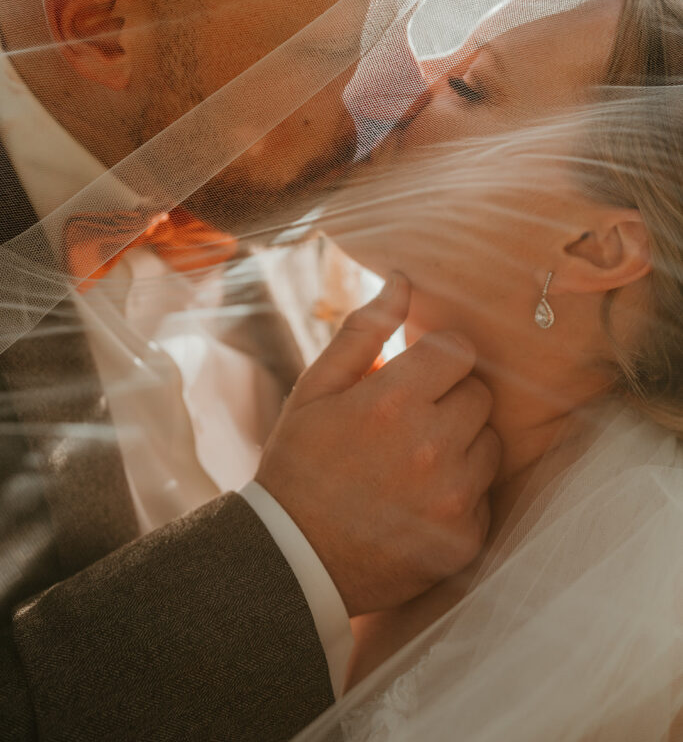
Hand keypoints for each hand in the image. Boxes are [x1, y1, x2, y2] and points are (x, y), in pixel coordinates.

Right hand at [256, 273, 501, 616]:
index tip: (413, 377)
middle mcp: (432, 447)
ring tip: (414, 462)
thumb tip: (402, 280)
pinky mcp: (466, 539)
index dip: (435, 360)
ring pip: (489, 443)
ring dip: (461, 444)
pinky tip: (420, 500)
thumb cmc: (300, 463)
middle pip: (480, 395)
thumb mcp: (316, 389)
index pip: (458, 350)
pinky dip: (462, 492)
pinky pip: (486, 493)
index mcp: (394, 401)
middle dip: (449, 399)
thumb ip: (363, 331)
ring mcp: (453, 497)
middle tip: (409, 421)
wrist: (292, 559)